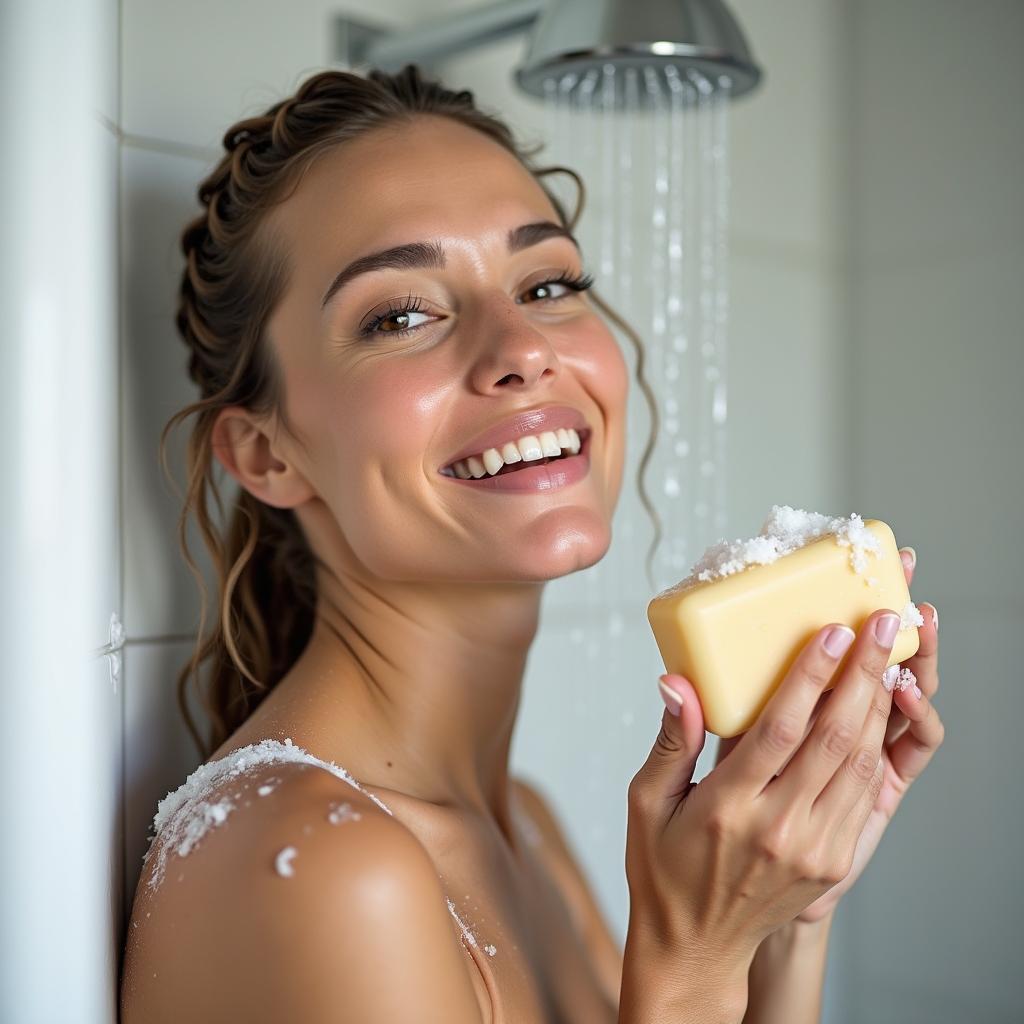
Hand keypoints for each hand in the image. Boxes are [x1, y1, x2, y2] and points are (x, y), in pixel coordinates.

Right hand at [624, 604, 909, 990]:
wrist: (697, 946)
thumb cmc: (664, 867)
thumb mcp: (647, 801)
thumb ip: (672, 740)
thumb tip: (676, 683)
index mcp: (728, 809)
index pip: (781, 731)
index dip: (811, 678)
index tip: (832, 634)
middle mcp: (779, 830)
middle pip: (833, 740)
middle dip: (864, 675)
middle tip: (880, 626)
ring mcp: (813, 850)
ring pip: (857, 764)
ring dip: (878, 705)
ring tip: (888, 657)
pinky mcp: (833, 862)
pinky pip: (860, 794)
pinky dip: (873, 747)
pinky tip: (876, 710)